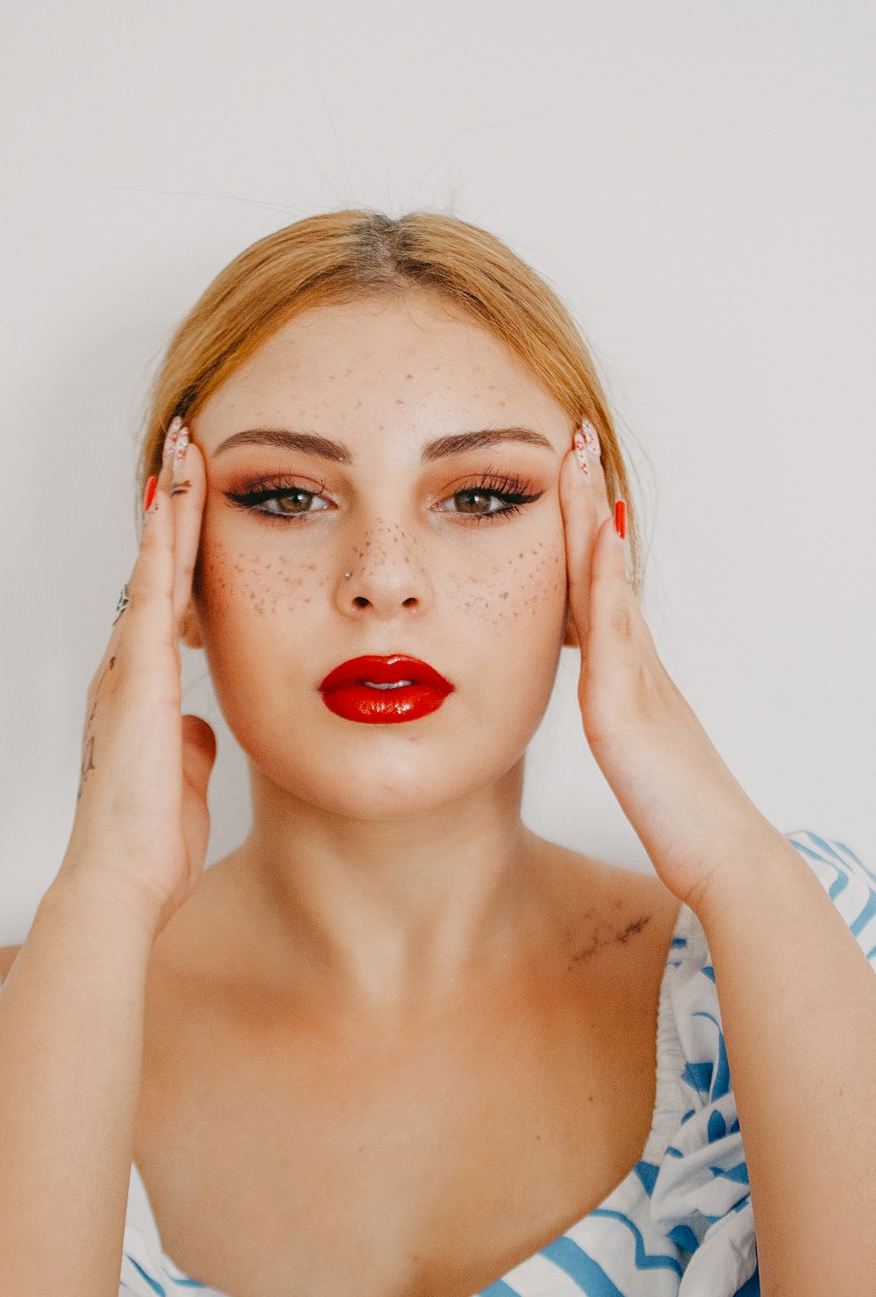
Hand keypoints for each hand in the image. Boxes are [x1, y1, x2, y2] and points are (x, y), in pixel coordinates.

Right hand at [58, 417, 216, 938]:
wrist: (122, 877)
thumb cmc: (149, 840)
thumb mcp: (183, 777)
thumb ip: (190, 742)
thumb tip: (202, 725)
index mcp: (145, 691)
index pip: (170, 601)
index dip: (182, 550)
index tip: (195, 502)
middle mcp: (131, 668)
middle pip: (159, 568)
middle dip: (175, 507)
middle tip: (187, 446)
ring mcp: (130, 667)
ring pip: (155, 566)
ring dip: (172, 506)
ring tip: (185, 446)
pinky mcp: (138, 676)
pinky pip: (152, 593)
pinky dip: (162, 543)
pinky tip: (173, 498)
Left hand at [558, 418, 770, 911]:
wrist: (727, 859)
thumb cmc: (686, 818)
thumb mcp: (640, 752)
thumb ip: (623, 715)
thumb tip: (608, 697)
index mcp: (633, 672)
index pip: (598, 584)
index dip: (584, 529)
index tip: (569, 477)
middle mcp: (636, 661)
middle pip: (604, 563)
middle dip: (587, 498)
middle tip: (574, 436)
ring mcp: (634, 677)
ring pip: (606, 579)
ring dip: (592, 512)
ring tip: (579, 454)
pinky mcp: (623, 707)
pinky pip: (611, 628)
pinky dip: (605, 575)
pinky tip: (599, 531)